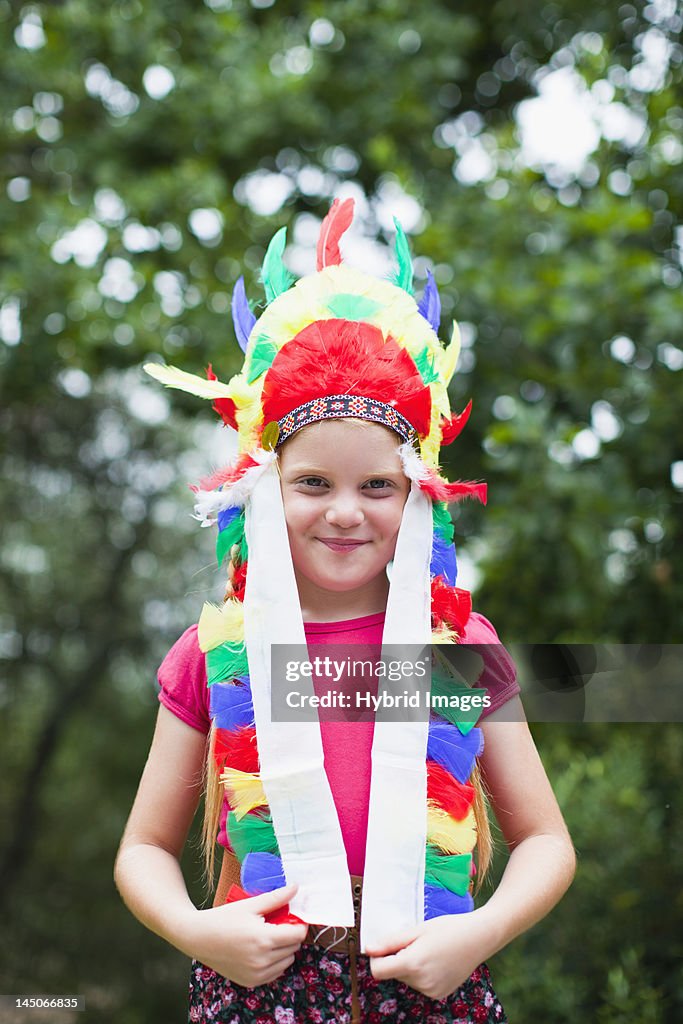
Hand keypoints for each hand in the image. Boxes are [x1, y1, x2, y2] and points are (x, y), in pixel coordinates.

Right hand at [186, 884, 308, 987]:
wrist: (198, 937)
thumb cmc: (223, 918)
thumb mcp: (251, 905)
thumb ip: (276, 898)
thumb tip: (296, 888)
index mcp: (263, 939)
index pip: (298, 935)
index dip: (298, 924)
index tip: (292, 917)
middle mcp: (262, 960)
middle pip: (294, 948)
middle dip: (290, 935)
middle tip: (277, 924)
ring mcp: (256, 974)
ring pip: (287, 962)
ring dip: (284, 950)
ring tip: (268, 937)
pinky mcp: (251, 982)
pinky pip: (275, 973)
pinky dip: (274, 962)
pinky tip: (261, 950)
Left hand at [365, 909, 493, 1000]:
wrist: (479, 937)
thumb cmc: (448, 928)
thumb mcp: (417, 930)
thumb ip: (390, 942)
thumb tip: (368, 949)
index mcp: (413, 964)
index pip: (378, 971)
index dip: (377, 957)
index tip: (387, 945)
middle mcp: (421, 983)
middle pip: (393, 973)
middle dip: (397, 958)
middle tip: (416, 942)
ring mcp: (431, 991)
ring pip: (406, 978)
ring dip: (410, 965)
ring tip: (429, 950)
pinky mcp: (439, 994)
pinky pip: (419, 984)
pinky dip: (422, 973)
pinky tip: (436, 960)